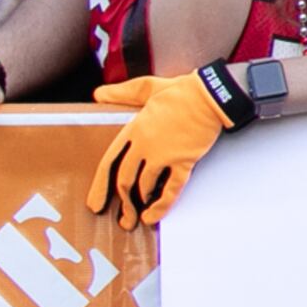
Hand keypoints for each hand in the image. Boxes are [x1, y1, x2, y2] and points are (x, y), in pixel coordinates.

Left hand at [88, 70, 237, 227]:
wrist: (210, 95)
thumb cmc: (181, 91)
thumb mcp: (145, 88)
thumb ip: (121, 94)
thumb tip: (99, 94)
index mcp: (133, 129)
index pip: (109, 161)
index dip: (100, 185)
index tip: (95, 203)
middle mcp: (144, 145)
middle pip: (124, 179)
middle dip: (121, 202)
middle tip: (120, 219)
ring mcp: (163, 155)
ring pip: (144, 186)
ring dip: (139, 205)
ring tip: (136, 218)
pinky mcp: (183, 161)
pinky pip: (170, 190)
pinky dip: (160, 206)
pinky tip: (153, 217)